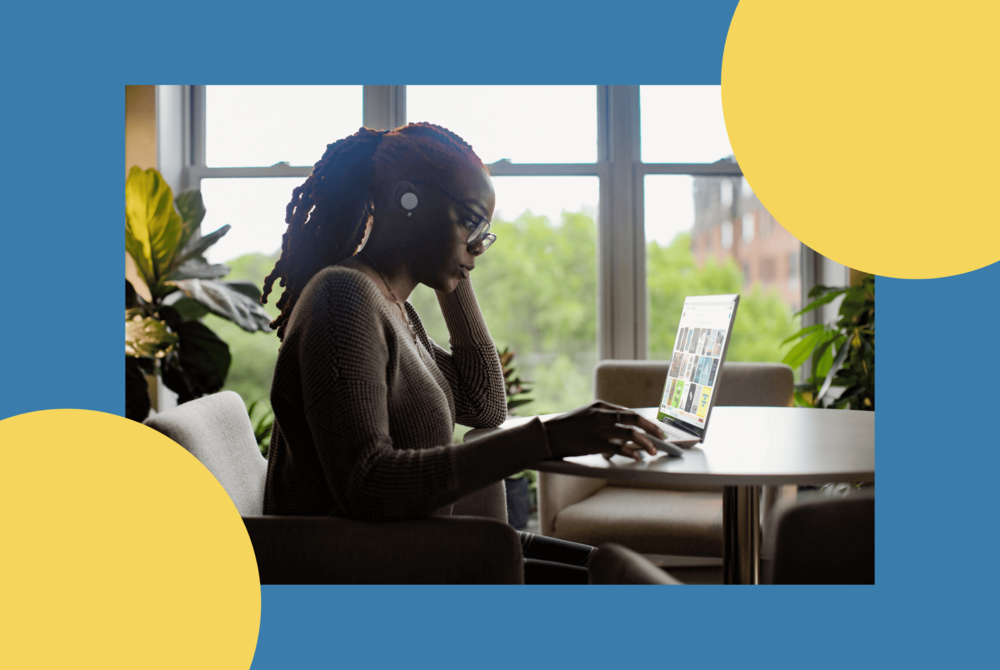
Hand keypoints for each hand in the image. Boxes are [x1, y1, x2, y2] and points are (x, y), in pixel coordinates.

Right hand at [541, 401, 666, 460]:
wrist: (547, 435)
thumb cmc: (565, 428)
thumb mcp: (585, 415)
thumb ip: (603, 419)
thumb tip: (622, 429)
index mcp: (600, 406)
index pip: (629, 412)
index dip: (645, 421)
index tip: (654, 429)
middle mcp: (602, 415)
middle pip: (635, 419)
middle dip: (652, 428)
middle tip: (662, 437)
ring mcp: (599, 429)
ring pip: (631, 433)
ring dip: (646, 442)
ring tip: (653, 450)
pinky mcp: (595, 443)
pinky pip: (619, 448)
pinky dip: (631, 453)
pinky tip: (637, 457)